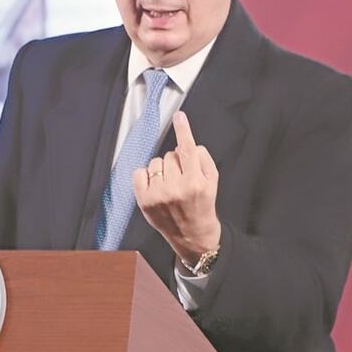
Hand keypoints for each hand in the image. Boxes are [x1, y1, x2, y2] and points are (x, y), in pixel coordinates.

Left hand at [132, 111, 221, 266]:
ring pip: (155, 162)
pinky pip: (139, 172)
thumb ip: (202, 160)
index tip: (179, 116)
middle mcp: (176, 188)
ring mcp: (158, 195)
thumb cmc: (202, 205)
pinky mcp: (144, 201)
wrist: (192, 235)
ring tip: (169, 184)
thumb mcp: (212, 182)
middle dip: (176, 162)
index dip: (183, 130)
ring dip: (161, 169)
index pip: (188, 149)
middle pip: (170, 154)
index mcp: (195, 182)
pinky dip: (145, 175)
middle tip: (181, 177)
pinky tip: (154, 185)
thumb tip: (186, 144)